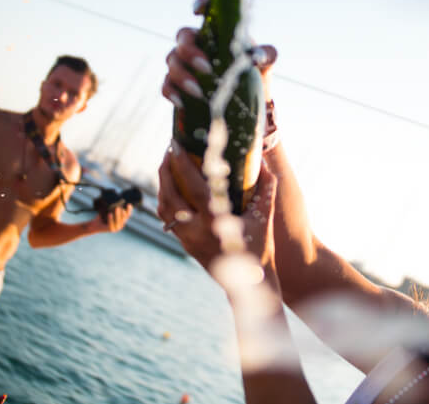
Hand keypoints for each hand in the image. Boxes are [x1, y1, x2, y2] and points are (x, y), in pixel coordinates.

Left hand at [94, 204, 132, 232]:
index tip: (129, 204)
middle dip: (123, 212)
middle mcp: (121, 224)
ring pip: (118, 221)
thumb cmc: (102, 216)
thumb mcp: (108, 211)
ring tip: (116, 208)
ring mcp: (117, 228)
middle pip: (124, 218)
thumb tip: (117, 201)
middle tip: (120, 206)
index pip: (128, 215)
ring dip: (118, 214)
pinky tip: (110, 214)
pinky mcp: (111, 230)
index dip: (129, 210)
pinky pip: (111, 224)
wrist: (95, 225)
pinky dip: (111, 219)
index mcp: (122, 220)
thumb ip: (113, 208)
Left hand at [157, 140, 276, 269]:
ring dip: (162, 184)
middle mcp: (196, 230)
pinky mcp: (185, 244)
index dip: (182, 165)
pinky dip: (165, 199)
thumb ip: (266, 187)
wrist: (249, 282)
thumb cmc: (260, 245)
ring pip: (164, 208)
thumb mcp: (265, 215)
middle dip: (165, 170)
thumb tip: (263, 163)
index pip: (193, 188)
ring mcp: (187, 239)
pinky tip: (171, 187)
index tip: (176, 145)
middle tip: (168, 150)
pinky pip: (167, 218)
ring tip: (167, 165)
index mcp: (216, 220)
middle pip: (169, 196)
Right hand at [161, 0, 277, 107]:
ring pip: (172, 61)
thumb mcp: (263, 63)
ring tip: (198, 92)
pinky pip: (166, 85)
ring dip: (182, 76)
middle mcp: (196, 44)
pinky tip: (182, 102)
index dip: (200, 5)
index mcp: (216, 32)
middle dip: (190, 51)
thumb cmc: (252, 73)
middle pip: (182, 37)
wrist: (245, 102)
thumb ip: (266, 54)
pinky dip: (171, 92)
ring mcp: (184, 64)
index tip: (197, 11)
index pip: (206, 11)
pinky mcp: (178, 85)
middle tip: (207, 68)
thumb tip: (258, 56)